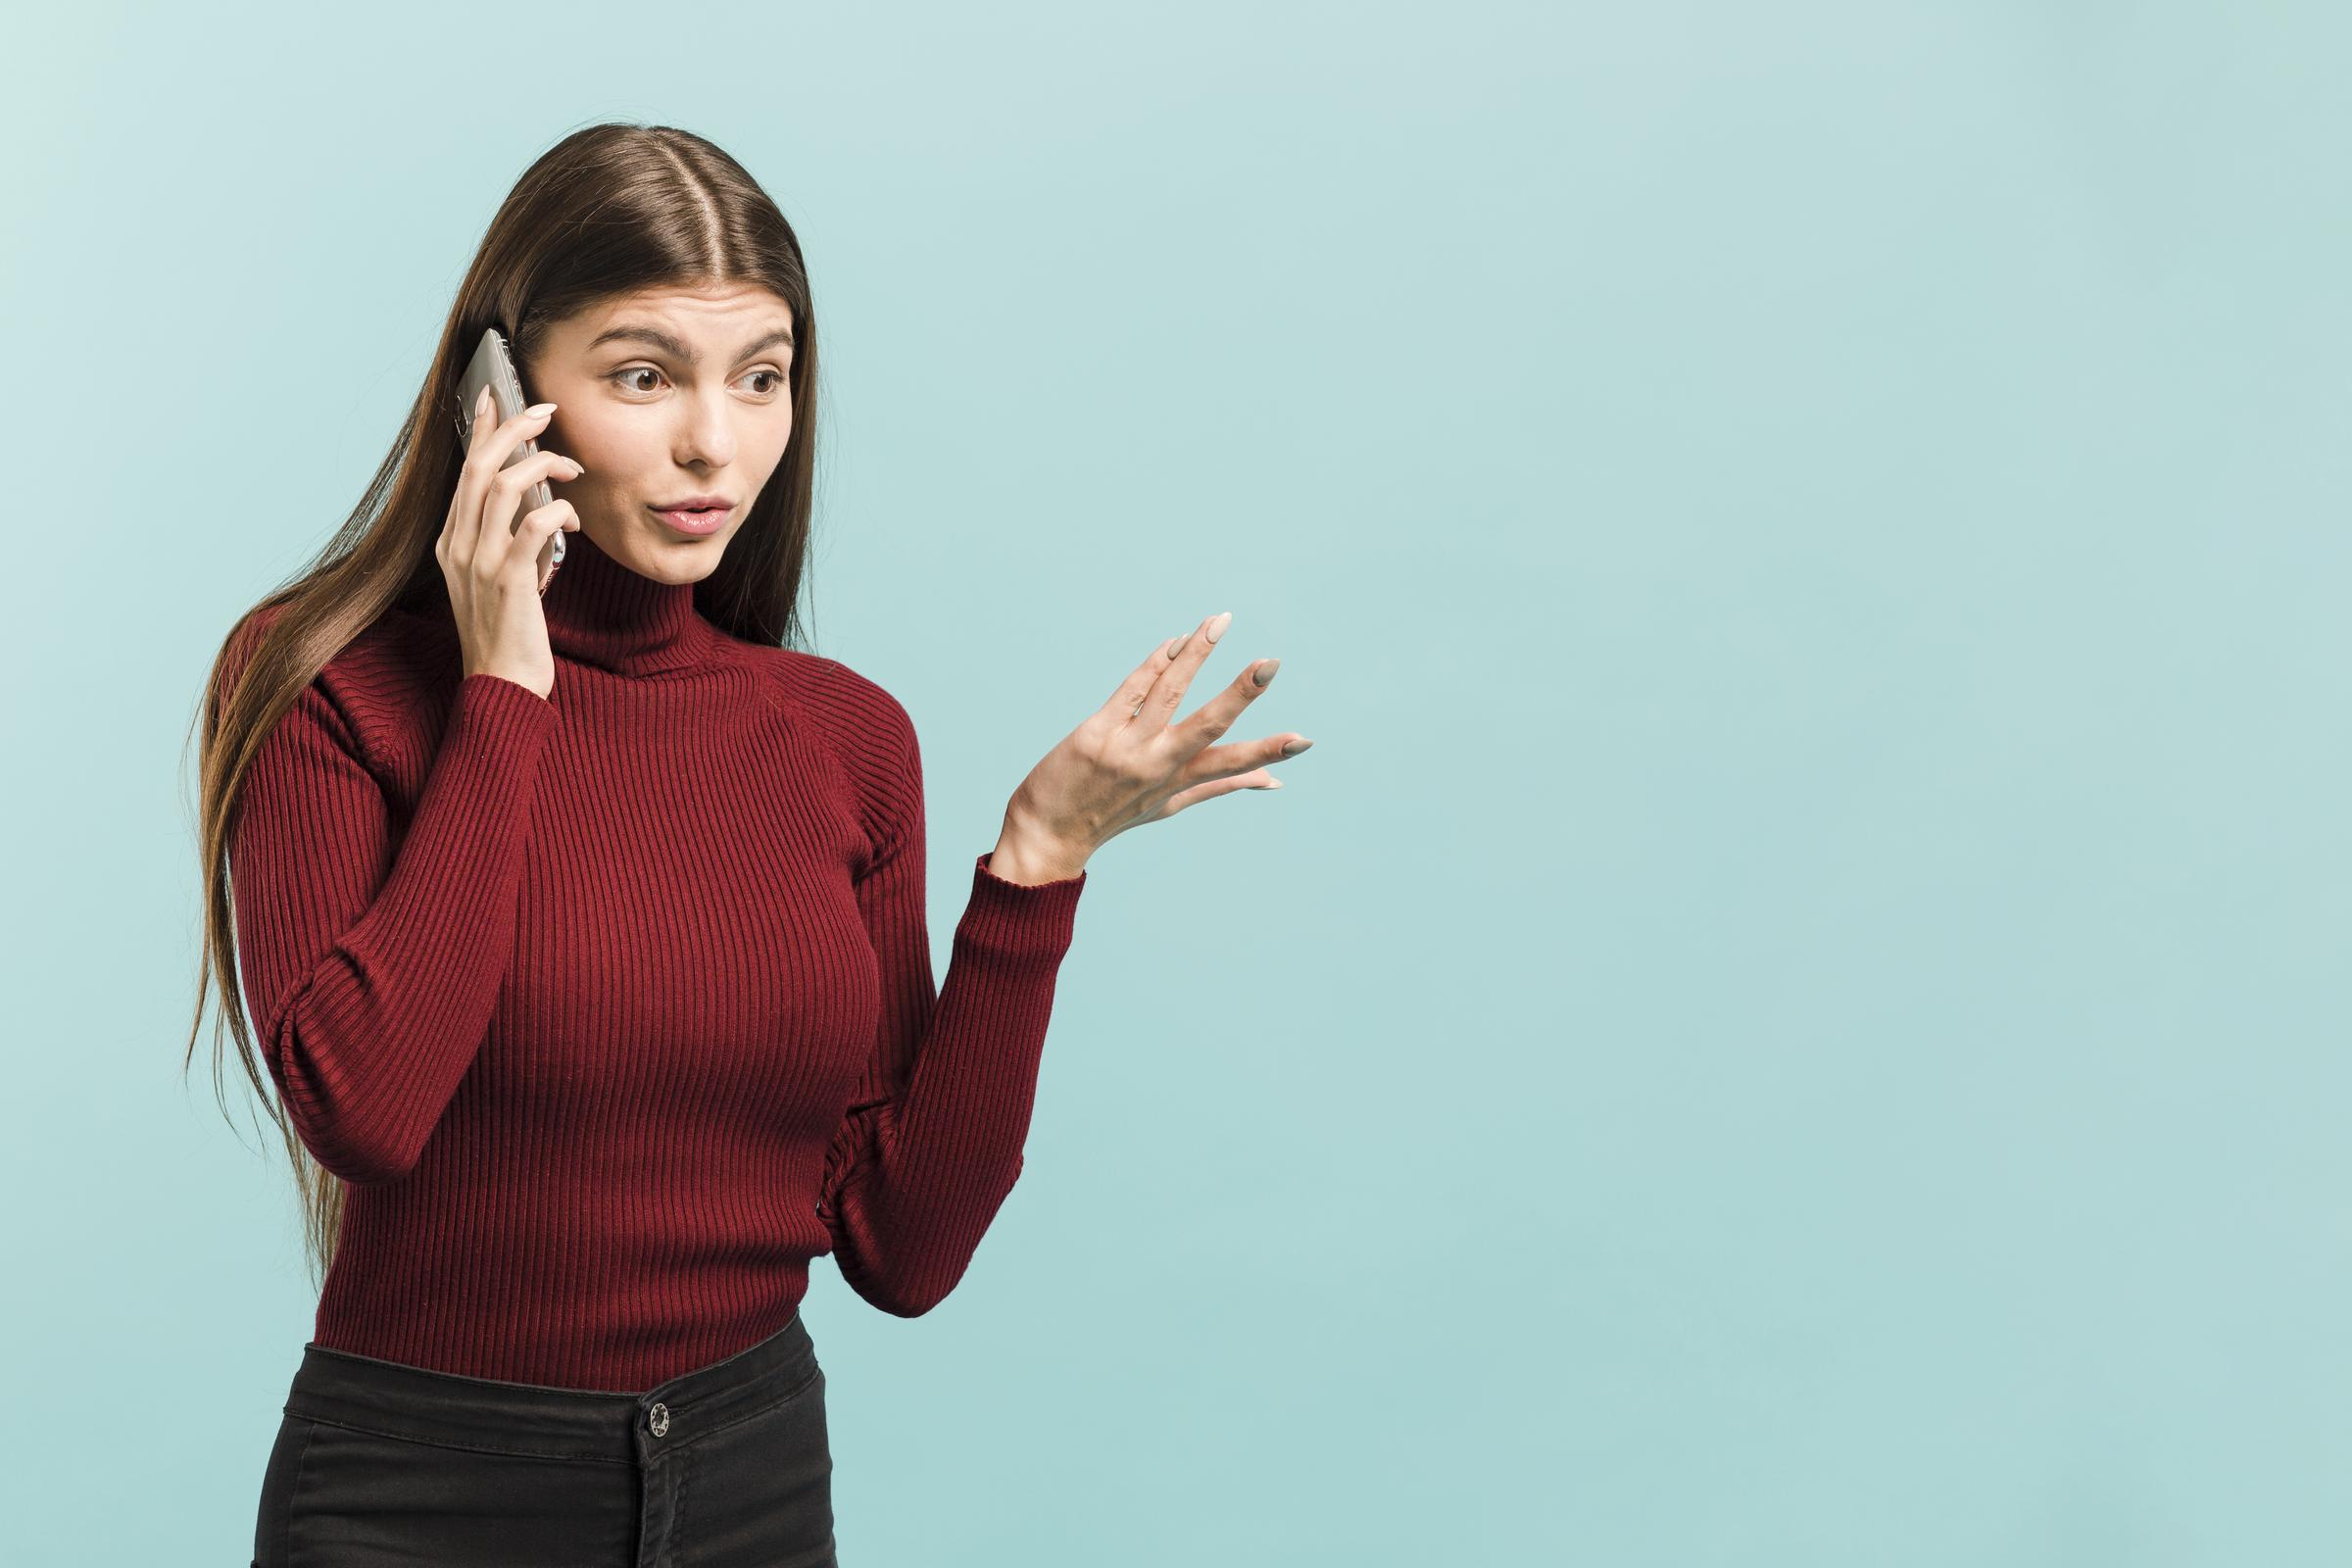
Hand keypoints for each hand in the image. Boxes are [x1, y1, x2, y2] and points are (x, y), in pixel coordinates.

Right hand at [439, 384, 584, 698]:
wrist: (501, 685)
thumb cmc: (509, 633)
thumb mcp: (498, 577)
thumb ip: (507, 540)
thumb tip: (539, 503)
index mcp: (452, 542)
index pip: (463, 471)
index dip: (480, 430)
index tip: (496, 397)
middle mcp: (459, 546)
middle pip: (479, 467)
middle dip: (512, 429)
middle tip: (545, 410)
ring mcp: (480, 563)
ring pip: (502, 488)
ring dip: (541, 466)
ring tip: (571, 468)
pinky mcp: (508, 582)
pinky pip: (531, 528)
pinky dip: (555, 511)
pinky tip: (573, 517)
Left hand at [991, 610, 1314, 880]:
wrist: (1048, 833)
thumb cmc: (1114, 814)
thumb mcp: (1170, 804)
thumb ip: (1220, 785)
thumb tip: (1271, 781)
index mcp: (1179, 783)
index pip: (1233, 767)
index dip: (1269, 753)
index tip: (1305, 741)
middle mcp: (1157, 766)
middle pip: (1207, 725)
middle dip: (1241, 693)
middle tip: (1271, 664)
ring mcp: (1126, 748)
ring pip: (1168, 692)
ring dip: (1196, 653)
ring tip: (1220, 622)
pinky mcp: (1095, 733)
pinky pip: (1131, 688)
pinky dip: (1155, 661)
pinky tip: (1175, 640)